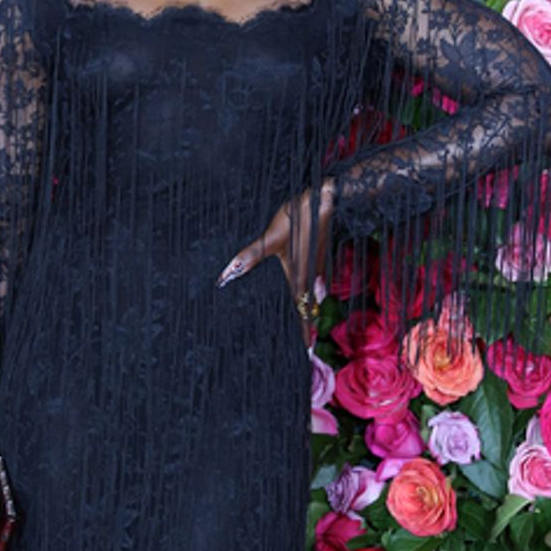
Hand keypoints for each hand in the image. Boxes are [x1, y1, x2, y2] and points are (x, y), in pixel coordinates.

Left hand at [216, 181, 334, 340]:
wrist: (326, 199)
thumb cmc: (297, 218)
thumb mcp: (270, 238)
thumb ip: (249, 258)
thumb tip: (225, 276)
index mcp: (299, 277)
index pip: (302, 313)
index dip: (305, 332)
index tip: (307, 352)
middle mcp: (310, 278)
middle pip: (309, 311)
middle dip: (307, 330)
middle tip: (307, 349)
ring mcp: (316, 269)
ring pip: (314, 299)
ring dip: (311, 315)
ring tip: (308, 333)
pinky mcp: (317, 260)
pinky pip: (315, 286)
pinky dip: (313, 298)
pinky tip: (311, 299)